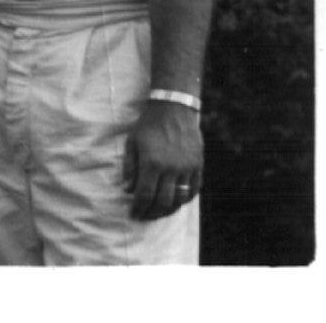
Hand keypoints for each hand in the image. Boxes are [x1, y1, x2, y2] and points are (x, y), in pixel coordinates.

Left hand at [123, 99, 203, 220]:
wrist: (173, 110)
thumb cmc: (148, 126)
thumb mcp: (132, 143)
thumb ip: (129, 167)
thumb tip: (127, 190)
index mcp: (152, 163)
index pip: (145, 194)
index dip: (138, 208)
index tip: (133, 214)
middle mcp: (171, 168)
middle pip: (163, 201)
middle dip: (152, 213)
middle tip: (145, 216)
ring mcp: (187, 168)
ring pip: (180, 199)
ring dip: (169, 209)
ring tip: (159, 212)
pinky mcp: (198, 165)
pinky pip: (194, 190)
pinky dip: (185, 200)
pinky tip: (176, 202)